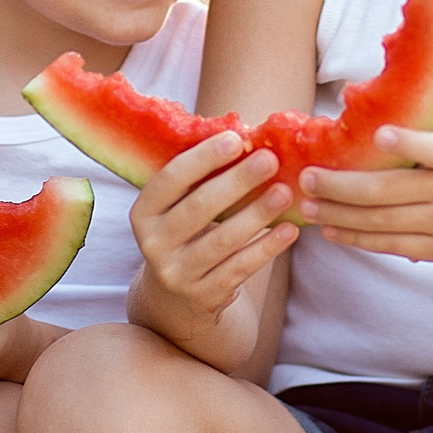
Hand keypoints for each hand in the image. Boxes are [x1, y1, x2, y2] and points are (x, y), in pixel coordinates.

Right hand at [130, 129, 298, 341]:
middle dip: (237, 181)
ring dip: (257, 214)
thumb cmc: (187, 231)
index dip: (203, 158)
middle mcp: (153, 243)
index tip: (236, 139)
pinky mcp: (203, 295)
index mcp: (143, 213)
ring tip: (285, 192)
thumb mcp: (180, 206)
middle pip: (198, 208)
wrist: (176, 293)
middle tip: (269, 160)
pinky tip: (289, 230)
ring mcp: (176, 273)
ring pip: (222, 240)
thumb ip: (202, 177)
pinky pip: (240, 268)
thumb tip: (248, 137)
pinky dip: (267, 248)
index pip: (171, 179)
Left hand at [300, 124, 432, 264]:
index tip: (378, 135)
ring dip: (339, 215)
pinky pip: (390, 246)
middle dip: (341, 186)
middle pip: (388, 192)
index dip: (408, 143)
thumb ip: (421, 130)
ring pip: (382, 222)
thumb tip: (354, 104)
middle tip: (307, 177)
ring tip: (306, 205)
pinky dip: (357, 238)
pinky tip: (331, 229)